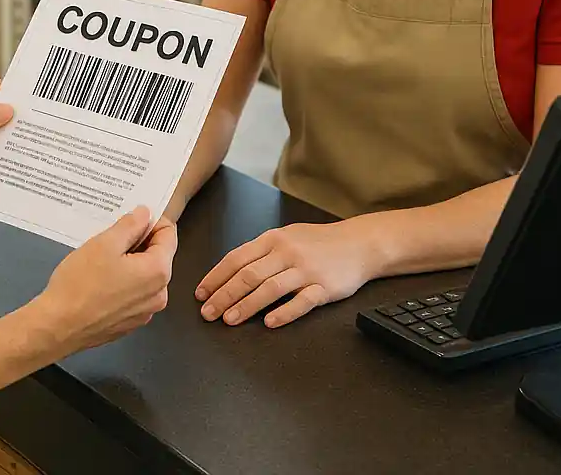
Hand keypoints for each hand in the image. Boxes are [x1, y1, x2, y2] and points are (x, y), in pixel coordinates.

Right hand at [38, 207, 177, 354]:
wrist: (58, 327)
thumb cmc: (81, 282)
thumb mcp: (105, 243)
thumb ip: (130, 225)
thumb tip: (145, 214)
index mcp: (158, 271)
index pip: (169, 235)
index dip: (151, 221)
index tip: (131, 219)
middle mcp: (159, 294)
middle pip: (159, 256)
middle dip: (139, 243)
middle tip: (110, 239)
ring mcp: (145, 312)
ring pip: (145, 276)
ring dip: (131, 263)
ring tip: (102, 261)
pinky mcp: (130, 323)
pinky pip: (135, 294)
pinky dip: (124, 283)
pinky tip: (101, 282)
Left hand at [195, 220, 372, 327]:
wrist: (359, 243)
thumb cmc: (319, 242)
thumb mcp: (287, 236)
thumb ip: (261, 251)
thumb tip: (231, 270)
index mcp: (273, 239)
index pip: (236, 258)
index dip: (216, 277)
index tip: (201, 293)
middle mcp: (286, 252)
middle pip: (248, 275)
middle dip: (224, 295)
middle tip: (208, 312)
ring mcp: (306, 270)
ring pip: (269, 288)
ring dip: (246, 306)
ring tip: (229, 320)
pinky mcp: (324, 288)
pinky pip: (301, 302)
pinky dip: (283, 313)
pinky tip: (269, 323)